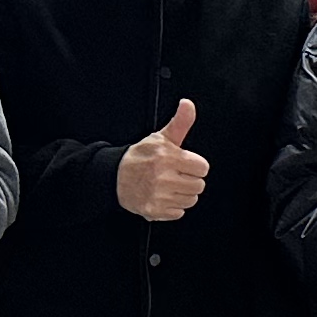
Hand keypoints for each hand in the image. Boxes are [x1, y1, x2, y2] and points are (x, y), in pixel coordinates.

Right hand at [117, 99, 209, 220]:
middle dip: (189, 180)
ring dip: (182, 194)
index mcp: (168, 157)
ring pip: (191, 200)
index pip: (202, 168)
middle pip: (199, 185)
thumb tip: (188, 104)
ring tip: (169, 186)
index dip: (194, 165)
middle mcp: (164, 177)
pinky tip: (163, 196)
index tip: (184, 164)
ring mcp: (159, 195)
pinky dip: (172, 207)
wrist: (114, 177)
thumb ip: (180, 122)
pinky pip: (178, 213)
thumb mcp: (161, 137)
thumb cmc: (140, 157)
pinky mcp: (155, 210)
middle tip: (175, 175)